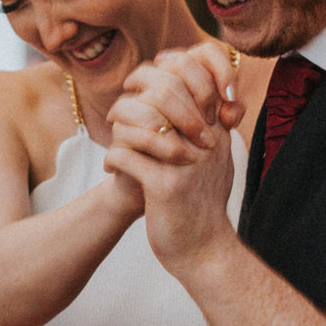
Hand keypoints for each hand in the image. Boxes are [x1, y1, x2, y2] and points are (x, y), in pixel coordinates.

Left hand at [105, 52, 239, 271]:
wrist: (204, 252)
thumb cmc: (199, 205)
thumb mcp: (212, 162)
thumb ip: (204, 131)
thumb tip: (183, 99)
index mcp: (215, 131)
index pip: (193, 78)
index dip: (160, 73)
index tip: (138, 87)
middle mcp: (204, 141)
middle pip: (165, 92)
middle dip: (133, 97)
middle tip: (116, 112)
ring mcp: (186, 163)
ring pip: (142, 121)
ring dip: (119, 129)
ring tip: (112, 140)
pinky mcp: (166, 187)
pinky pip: (127, 155)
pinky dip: (113, 158)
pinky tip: (110, 169)